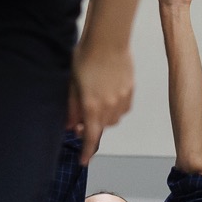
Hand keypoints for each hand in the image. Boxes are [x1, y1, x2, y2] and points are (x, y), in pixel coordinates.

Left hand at [68, 41, 133, 163]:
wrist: (107, 39)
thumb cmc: (85, 58)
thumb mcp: (72, 85)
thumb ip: (72, 108)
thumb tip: (71, 125)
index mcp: (92, 107)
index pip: (90, 138)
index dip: (86, 152)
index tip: (84, 161)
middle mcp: (109, 106)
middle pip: (102, 127)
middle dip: (92, 126)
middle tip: (82, 117)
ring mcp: (122, 99)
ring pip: (114, 118)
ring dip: (105, 116)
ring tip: (96, 100)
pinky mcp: (130, 90)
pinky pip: (123, 107)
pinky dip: (115, 107)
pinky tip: (108, 93)